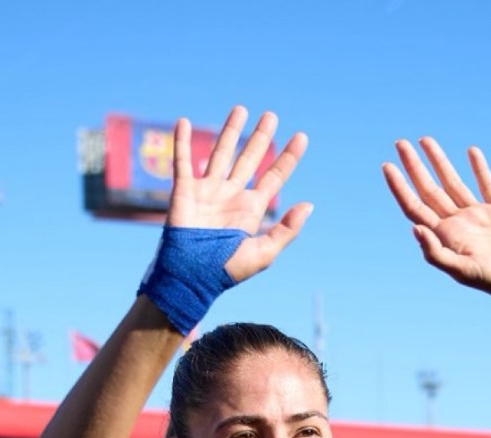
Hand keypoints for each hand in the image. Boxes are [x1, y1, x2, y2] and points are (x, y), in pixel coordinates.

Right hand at [167, 106, 311, 281]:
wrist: (192, 275)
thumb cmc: (227, 269)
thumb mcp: (264, 253)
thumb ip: (286, 230)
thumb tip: (309, 205)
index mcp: (251, 210)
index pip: (274, 177)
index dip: (288, 158)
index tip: (302, 137)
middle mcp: (231, 196)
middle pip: (249, 159)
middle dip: (260, 138)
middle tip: (271, 116)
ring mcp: (208, 191)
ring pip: (221, 153)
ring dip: (230, 131)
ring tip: (241, 109)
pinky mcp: (185, 191)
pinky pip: (182, 162)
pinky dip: (182, 142)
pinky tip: (184, 122)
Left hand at [382, 138, 490, 304]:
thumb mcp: (461, 270)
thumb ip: (435, 252)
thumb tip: (415, 228)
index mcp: (444, 237)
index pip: (415, 207)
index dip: (399, 187)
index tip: (387, 165)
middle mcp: (457, 225)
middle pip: (428, 190)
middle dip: (414, 167)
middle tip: (400, 143)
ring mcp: (477, 217)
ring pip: (453, 182)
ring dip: (439, 161)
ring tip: (425, 140)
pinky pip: (486, 184)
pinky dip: (478, 168)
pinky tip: (470, 151)